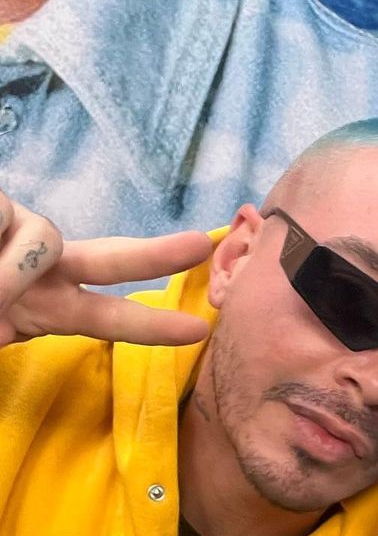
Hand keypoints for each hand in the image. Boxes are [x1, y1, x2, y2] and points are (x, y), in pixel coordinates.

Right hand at [0, 189, 213, 348]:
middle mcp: (42, 265)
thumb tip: (4, 325)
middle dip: (157, 255)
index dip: (150, 326)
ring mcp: (18, 228)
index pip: (107, 316)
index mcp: (46, 305)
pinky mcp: (1, 203)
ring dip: (10, 274)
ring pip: (43, 240)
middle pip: (110, 259)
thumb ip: (4, 327)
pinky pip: (2, 215)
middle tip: (200, 245)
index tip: (196, 332)